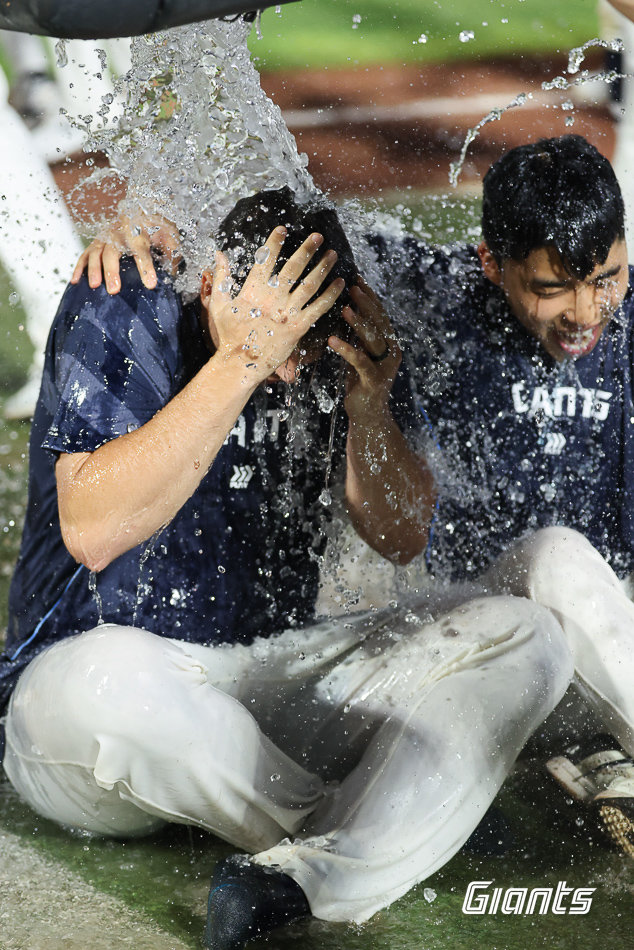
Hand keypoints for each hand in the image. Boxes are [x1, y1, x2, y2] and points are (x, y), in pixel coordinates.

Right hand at [70, 210, 181, 293]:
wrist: (143, 205)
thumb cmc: (158, 223)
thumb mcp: (170, 233)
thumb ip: (172, 252)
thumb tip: (175, 275)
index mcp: (138, 229)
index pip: (142, 250)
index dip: (145, 268)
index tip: (150, 285)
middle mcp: (119, 231)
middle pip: (113, 251)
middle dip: (112, 271)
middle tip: (114, 290)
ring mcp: (105, 235)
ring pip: (96, 251)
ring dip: (94, 269)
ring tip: (95, 286)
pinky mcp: (97, 241)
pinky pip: (85, 253)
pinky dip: (79, 267)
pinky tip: (76, 281)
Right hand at [206, 226, 344, 383]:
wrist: (239, 364)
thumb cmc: (229, 336)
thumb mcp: (219, 305)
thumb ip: (221, 278)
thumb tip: (218, 254)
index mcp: (253, 290)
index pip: (265, 260)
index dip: (274, 243)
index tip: (283, 229)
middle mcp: (273, 298)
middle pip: (293, 268)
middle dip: (307, 250)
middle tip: (318, 236)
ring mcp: (287, 313)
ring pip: (310, 285)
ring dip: (323, 268)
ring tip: (333, 255)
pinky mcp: (298, 328)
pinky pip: (318, 308)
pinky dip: (331, 295)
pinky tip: (340, 283)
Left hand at [327, 276, 400, 421]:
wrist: (368, 416)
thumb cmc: (360, 383)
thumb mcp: (359, 355)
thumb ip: (358, 337)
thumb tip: (344, 311)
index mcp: (389, 343)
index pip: (380, 314)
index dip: (370, 296)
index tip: (357, 279)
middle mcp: (391, 352)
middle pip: (379, 322)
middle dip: (366, 303)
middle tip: (352, 287)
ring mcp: (385, 366)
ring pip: (372, 339)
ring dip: (358, 323)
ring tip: (344, 309)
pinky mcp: (374, 380)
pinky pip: (360, 361)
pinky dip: (346, 350)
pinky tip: (332, 341)